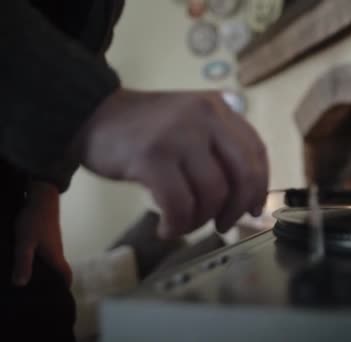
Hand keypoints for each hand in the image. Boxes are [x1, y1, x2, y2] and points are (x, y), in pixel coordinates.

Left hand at [13, 182, 71, 286]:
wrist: (42, 198)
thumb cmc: (34, 221)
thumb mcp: (24, 243)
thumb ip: (22, 263)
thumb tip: (20, 285)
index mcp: (55, 255)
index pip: (66, 274)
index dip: (65, 285)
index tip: (61, 295)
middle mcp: (58, 250)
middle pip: (60, 268)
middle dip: (55, 280)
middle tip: (45, 290)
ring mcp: (54, 241)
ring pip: (54, 259)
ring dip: (48, 268)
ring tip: (34, 276)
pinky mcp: (49, 235)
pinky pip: (48, 251)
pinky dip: (43, 258)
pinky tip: (31, 258)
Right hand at [73, 89, 268, 238]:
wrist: (90, 113)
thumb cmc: (143, 128)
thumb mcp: (189, 123)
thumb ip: (218, 147)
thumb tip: (245, 198)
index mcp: (218, 109)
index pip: (256, 151)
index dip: (260, 186)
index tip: (254, 209)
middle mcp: (205, 118)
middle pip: (242, 175)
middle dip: (237, 209)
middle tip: (223, 225)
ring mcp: (179, 136)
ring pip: (212, 195)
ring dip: (200, 221)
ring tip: (182, 224)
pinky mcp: (152, 157)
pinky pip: (179, 205)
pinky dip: (177, 225)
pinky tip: (166, 228)